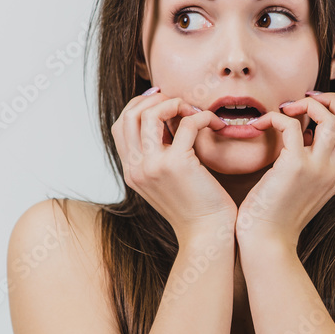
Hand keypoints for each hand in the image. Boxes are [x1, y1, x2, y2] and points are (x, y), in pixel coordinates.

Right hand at [110, 88, 236, 246]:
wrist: (206, 234)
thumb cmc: (195, 206)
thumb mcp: (166, 180)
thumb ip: (158, 155)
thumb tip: (165, 123)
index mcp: (131, 171)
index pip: (120, 125)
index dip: (139, 106)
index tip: (162, 99)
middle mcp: (136, 168)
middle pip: (130, 115)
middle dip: (155, 100)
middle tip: (178, 101)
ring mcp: (153, 166)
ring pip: (149, 114)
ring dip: (174, 104)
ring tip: (192, 110)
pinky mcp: (176, 164)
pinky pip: (186, 124)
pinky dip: (202, 116)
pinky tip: (214, 123)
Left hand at [234, 91, 334, 249]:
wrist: (266, 244)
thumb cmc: (273, 218)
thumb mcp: (298, 189)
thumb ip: (306, 164)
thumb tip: (302, 137)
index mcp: (334, 176)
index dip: (334, 112)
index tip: (310, 107)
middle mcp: (332, 171)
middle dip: (330, 100)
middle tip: (303, 98)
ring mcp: (318, 169)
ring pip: (331, 119)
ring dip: (308, 105)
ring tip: (286, 108)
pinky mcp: (296, 168)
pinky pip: (293, 127)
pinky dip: (277, 118)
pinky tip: (261, 124)